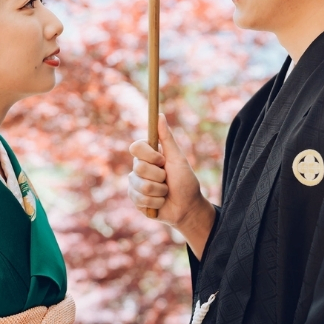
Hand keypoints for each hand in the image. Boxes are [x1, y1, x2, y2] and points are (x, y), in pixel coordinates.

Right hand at [128, 114, 214, 256]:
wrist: (188, 208)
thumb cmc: (186, 182)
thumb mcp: (178, 159)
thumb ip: (167, 138)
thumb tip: (160, 115)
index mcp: (147, 156)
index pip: (135, 147)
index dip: (149, 155)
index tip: (162, 160)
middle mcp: (138, 169)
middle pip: (138, 167)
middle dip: (159, 176)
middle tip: (167, 179)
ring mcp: (135, 185)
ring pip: (141, 185)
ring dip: (160, 191)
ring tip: (166, 193)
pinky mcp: (135, 200)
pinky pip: (140, 199)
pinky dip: (156, 202)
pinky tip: (161, 203)